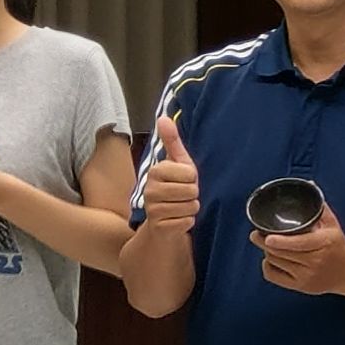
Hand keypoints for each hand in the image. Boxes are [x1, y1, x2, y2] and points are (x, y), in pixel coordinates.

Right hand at [137, 117, 201, 236]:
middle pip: (192, 190)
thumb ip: (172, 142)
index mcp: (155, 171)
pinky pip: (187, 222)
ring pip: (191, 207)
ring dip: (191, 209)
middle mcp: (150, 189)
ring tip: (180, 208)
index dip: (192, 178)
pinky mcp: (159, 227)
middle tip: (183, 196)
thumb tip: (163, 118)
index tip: (183, 181)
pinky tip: (178, 221)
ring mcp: (153, 209)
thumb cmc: (175, 190)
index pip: (190, 173)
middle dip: (193, 195)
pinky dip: (188, 222)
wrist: (163, 224)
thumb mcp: (178, 164)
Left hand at [251, 205, 344, 296]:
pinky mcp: (301, 287)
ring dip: (268, 252)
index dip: (279, 241)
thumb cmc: (338, 246)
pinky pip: (274, 276)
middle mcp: (316, 261)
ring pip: (276, 262)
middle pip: (281, 252)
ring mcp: (307, 276)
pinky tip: (272, 259)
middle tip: (257, 235)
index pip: (297, 243)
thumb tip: (310, 185)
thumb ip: (319, 207)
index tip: (266, 236)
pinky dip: (268, 266)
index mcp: (324, 243)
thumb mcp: (333, 225)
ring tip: (268, 245)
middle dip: (265, 243)